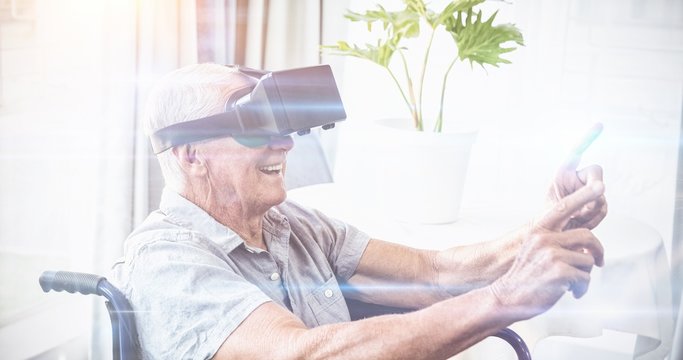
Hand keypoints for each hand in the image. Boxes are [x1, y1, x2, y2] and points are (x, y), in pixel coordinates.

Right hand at [490, 181, 604, 319]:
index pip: (564, 208)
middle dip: (597, 251)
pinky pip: (586, 278)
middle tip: (599, 261)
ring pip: (588, 260)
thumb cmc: (526, 275)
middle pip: (587, 236)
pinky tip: (570, 292)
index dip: (583, 196)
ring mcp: (552, 255)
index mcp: (539, 230)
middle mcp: (545, 239)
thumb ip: (557, 241)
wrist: (508, 297)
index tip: (599, 186)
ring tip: (571, 283)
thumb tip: (585, 245)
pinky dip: (581, 288)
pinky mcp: (560, 273)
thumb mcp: (535, 249)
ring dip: (584, 275)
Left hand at [549, 123, 606, 229]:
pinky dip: (594, 217)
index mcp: (562, 174)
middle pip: (596, 172)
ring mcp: (587, 191)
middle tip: (586, 203)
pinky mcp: (595, 203)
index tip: (599, 125)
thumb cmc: (547, 220)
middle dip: (593, 187)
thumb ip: (579, 197)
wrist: (552, 237)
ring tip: (574, 218)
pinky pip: (603, 207)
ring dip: (590, 209)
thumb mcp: (558, 208)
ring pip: (601, 194)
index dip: (587, 138)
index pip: (575, 153)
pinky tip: (581, 222)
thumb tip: (601, 186)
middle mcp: (576, 179)